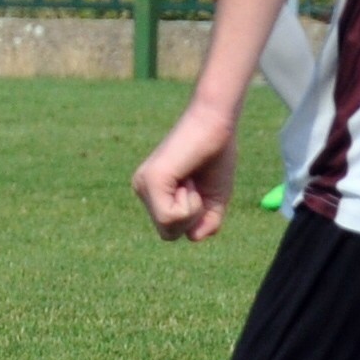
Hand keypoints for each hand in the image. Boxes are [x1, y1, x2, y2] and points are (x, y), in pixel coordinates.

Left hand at [133, 100, 240, 241]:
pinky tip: (188, 178)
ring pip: (169, 229)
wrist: (216, 123)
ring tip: (191, 178)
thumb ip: (205, 224)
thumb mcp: (214, 200)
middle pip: (168, 234)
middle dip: (192, 217)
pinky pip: (172, 217)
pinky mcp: (151, 181)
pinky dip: (190, 204)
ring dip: (192, 208)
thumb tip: (192, 237)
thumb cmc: (216, 156)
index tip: (198, 185)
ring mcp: (143, 184)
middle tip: (195, 182)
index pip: (172, 230)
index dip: (195, 218)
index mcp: (153, 193)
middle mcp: (142, 189)